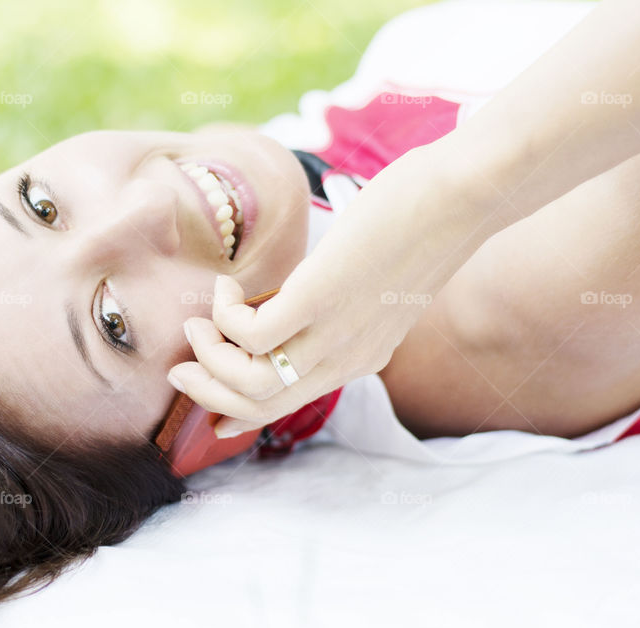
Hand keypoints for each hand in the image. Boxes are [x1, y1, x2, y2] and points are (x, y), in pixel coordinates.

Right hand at [167, 144, 487, 437]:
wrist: (459, 199)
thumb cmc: (417, 228)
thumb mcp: (379, 284)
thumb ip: (343, 303)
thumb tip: (300, 294)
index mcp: (359, 359)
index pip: (289, 406)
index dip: (240, 416)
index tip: (210, 415)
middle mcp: (346, 359)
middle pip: (260, 404)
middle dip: (209, 393)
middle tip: (180, 366)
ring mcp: (334, 334)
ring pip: (249, 380)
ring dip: (209, 355)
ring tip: (200, 321)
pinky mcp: (320, 300)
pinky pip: (248, 333)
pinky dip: (224, 313)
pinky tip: (229, 286)